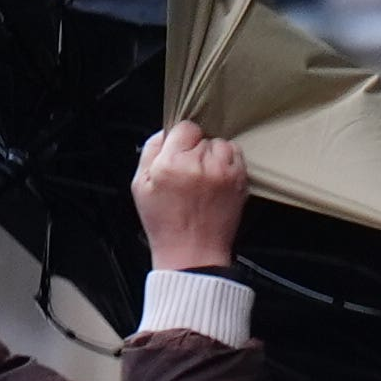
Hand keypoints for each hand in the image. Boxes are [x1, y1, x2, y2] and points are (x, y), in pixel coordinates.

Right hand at [131, 121, 248, 273]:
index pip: (184, 127)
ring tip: (203, 177)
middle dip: (194, 150)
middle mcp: (200, 164)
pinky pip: (236, 155)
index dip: (179, 141)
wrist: (192, 253)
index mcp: (172, 163)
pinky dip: (227, 162)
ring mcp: (223, 172)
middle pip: (203, 135)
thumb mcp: (140, 186)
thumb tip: (165, 132)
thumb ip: (150, 151)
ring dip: (213, 154)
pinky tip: (216, 180)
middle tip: (188, 174)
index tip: (177, 155)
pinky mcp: (239, 180)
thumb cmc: (166, 224)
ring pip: (220, 143)